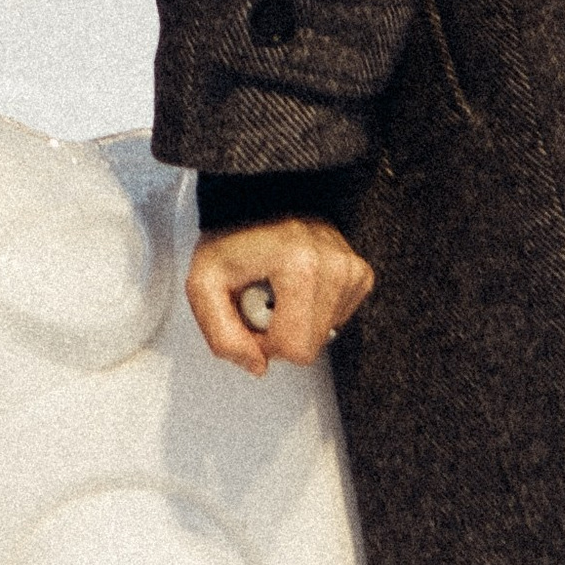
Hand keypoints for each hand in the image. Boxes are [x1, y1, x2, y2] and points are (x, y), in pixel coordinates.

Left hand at [187, 218, 374, 376]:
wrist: (259, 199)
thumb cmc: (231, 236)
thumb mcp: (204, 284)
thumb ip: (222, 336)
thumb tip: (257, 365)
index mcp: (300, 265)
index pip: (294, 348)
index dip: (264, 344)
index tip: (249, 313)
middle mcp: (335, 265)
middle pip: (312, 346)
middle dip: (281, 334)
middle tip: (262, 300)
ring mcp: (352, 268)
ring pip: (326, 334)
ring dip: (297, 321)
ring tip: (278, 288)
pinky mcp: (360, 273)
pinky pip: (338, 317)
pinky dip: (314, 309)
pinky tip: (297, 285)